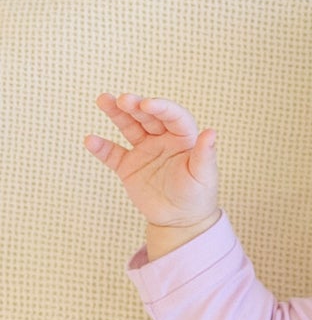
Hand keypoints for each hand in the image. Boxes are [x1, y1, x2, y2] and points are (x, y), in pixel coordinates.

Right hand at [84, 93, 219, 226]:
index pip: (172, 116)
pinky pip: (113, 154)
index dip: (161, 107)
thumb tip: (212, 132)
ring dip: (116, 113)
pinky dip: (101, 148)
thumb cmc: (198, 195)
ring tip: (103, 100)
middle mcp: (162, 138)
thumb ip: (205, 154)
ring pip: (128, 127)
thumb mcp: (204, 175)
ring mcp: (143, 150)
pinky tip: (90, 140)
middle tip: (123, 99)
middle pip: (147, 116)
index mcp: (183, 137)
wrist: (180, 220)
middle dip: (135, 106)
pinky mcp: (128, 166)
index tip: (147, 104)